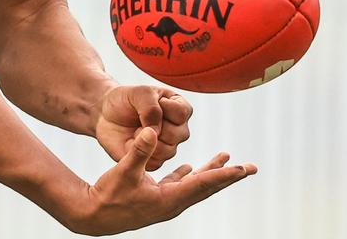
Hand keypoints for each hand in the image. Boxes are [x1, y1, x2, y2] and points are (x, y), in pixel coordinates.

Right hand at [70, 127, 254, 234]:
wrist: (95, 216)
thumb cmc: (109, 195)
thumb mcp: (124, 171)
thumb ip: (139, 151)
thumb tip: (152, 131)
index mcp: (169, 199)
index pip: (203, 184)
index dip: (223, 175)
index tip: (242, 169)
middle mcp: (173, 203)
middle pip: (207, 187)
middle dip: (228, 176)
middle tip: (251, 168)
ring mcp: (166, 202)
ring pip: (196, 185)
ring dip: (212, 172)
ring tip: (227, 161)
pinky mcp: (157, 198)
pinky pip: (180, 185)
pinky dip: (191, 176)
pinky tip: (192, 168)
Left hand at [94, 85, 192, 170]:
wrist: (105, 114)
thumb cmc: (125, 100)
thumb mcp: (138, 92)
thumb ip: (151, 107)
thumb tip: (155, 132)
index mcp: (178, 108)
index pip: (182, 112)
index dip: (164, 107)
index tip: (148, 101)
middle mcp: (178, 129)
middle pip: (179, 134)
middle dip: (154, 125)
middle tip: (139, 118)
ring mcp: (168, 146)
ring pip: (168, 150)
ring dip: (146, 139)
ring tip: (135, 129)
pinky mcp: (154, 161)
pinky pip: (154, 163)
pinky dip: (139, 151)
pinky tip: (131, 142)